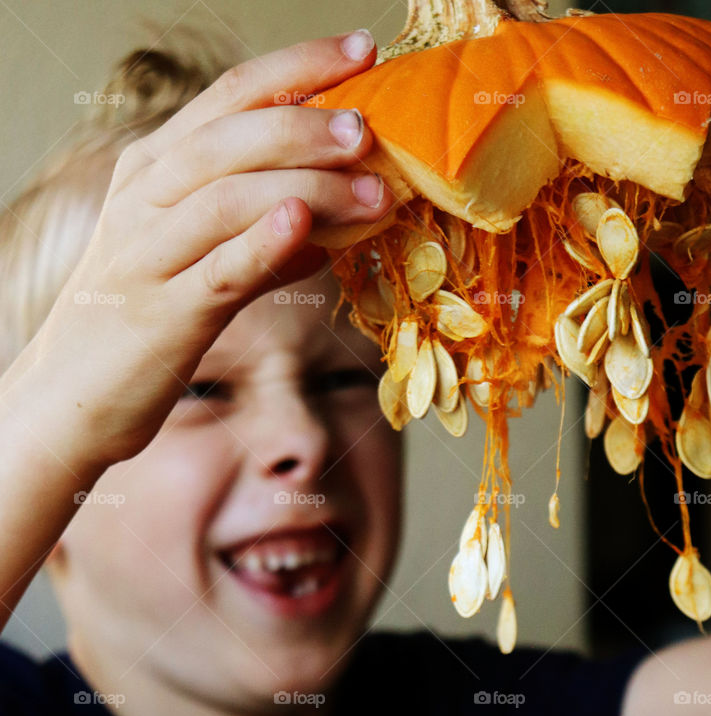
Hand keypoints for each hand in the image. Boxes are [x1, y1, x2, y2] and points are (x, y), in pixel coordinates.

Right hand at [16, 29, 391, 465]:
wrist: (68, 402)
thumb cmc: (139, 331)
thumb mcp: (194, 265)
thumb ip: (255, 239)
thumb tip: (327, 226)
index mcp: (154, 171)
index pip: (230, 96)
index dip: (298, 67)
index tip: (363, 49)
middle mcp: (145, 199)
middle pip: (230, 136)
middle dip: (305, 122)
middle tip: (369, 128)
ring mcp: (149, 254)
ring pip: (229, 197)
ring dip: (308, 186)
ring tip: (373, 191)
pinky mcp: (163, 316)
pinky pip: (218, 269)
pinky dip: (262, 243)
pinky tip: (305, 225)